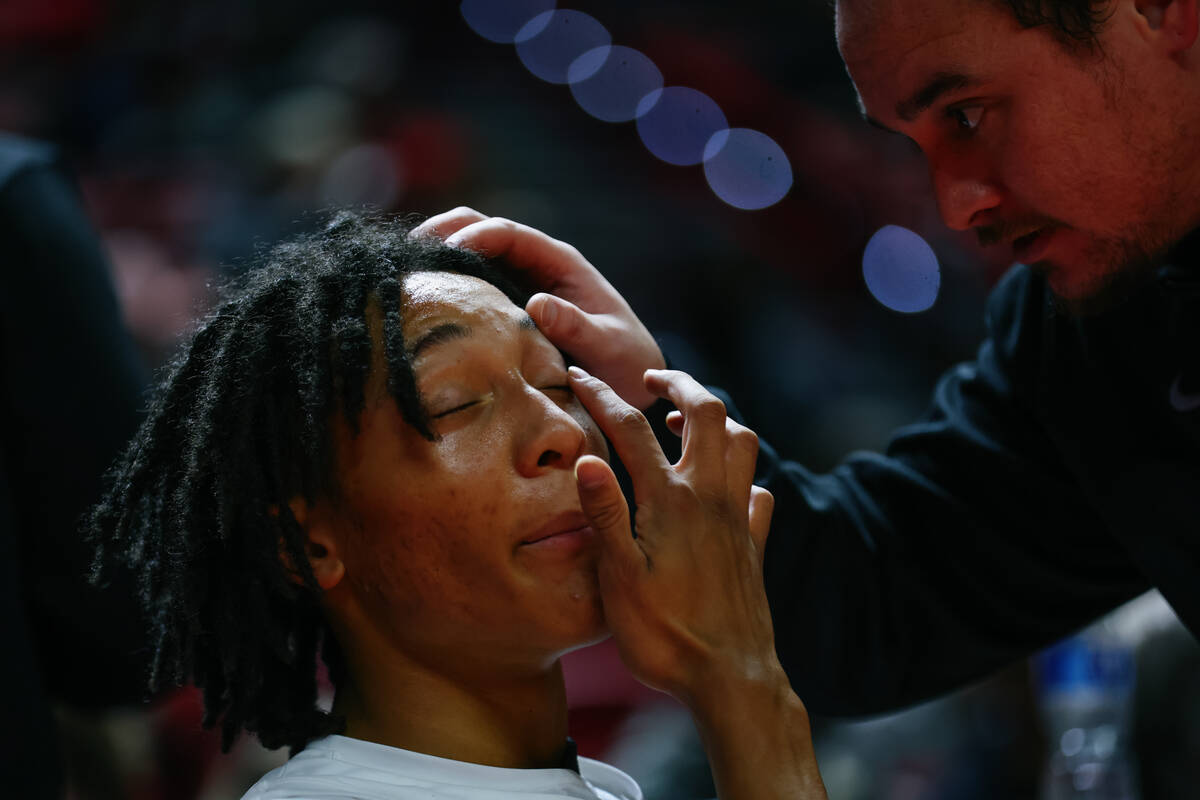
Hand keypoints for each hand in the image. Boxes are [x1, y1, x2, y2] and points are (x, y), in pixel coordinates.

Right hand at [411, 208, 665, 409]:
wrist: (630, 379)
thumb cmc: (624, 362)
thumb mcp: (607, 347)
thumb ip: (576, 327)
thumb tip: (537, 303)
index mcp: (559, 261)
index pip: (507, 233)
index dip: (471, 238)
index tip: (440, 257)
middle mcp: (534, 262)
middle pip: (477, 227)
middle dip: (439, 234)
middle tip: (401, 256)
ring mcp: (517, 278)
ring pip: (466, 250)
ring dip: (433, 255)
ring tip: (397, 275)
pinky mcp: (505, 300)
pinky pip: (468, 280)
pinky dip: (441, 282)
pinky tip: (414, 300)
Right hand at [569, 366, 828, 799]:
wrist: (730, 679)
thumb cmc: (665, 636)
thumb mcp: (619, 579)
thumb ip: (605, 515)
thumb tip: (587, 459)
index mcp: (669, 502)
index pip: (630, 430)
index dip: (601, 396)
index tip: (578, 377)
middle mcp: (709, 498)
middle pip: (707, 413)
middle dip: (679, 383)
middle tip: (651, 379)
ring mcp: (738, 518)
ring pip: (742, 442)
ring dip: (716, 420)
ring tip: (685, 422)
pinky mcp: (754, 544)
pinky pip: (761, 492)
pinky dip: (744, 476)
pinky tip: (727, 486)